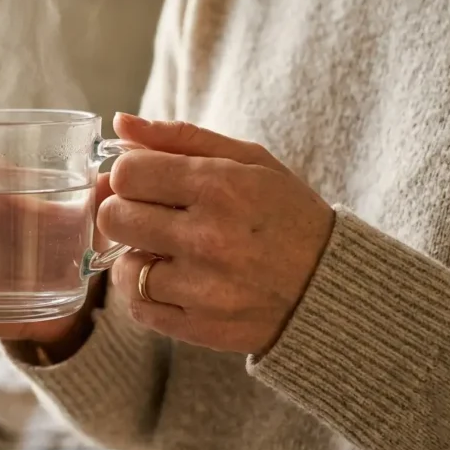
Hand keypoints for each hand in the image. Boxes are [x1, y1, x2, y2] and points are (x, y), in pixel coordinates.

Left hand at [100, 113, 335, 354]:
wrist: (334, 286)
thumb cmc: (287, 214)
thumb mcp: (248, 160)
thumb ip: (180, 138)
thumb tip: (120, 123)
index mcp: (220, 187)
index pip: (126, 174)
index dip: (126, 175)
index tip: (143, 182)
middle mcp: (209, 238)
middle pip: (114, 218)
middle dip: (123, 212)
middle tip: (148, 215)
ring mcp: (204, 288)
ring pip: (122, 267)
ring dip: (136, 257)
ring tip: (166, 251)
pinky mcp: (200, 327)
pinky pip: (138, 307)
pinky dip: (146, 293)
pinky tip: (172, 280)